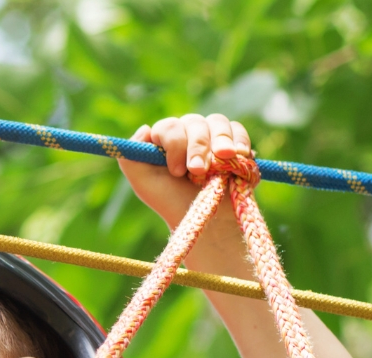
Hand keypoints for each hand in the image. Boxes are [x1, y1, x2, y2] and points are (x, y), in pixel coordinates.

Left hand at [117, 113, 253, 228]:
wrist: (203, 220)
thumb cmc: (171, 201)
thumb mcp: (144, 183)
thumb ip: (131, 159)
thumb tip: (144, 128)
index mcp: (165, 139)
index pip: (170, 127)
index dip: (175, 144)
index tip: (177, 171)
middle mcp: (188, 133)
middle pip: (195, 122)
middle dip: (198, 147)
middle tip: (198, 171)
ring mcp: (212, 136)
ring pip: (217, 122)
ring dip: (220, 140)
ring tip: (225, 158)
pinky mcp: (234, 144)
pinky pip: (238, 130)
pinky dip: (240, 140)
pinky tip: (239, 155)